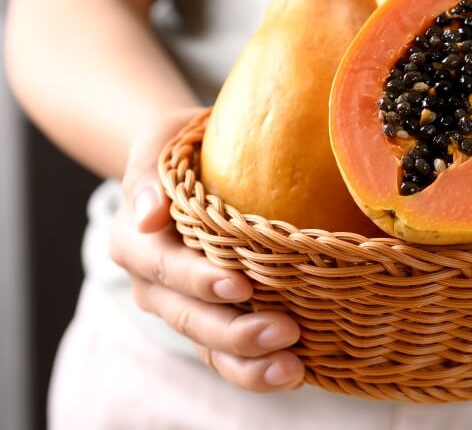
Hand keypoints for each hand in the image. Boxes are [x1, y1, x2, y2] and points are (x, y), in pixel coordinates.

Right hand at [109, 108, 304, 391]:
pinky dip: (256, 368)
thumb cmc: (181, 147)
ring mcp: (183, 308)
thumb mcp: (161, 140)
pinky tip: (295, 372)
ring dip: (249, 364)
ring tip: (291, 369)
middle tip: (285, 332)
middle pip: (189, 318)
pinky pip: (228, 355)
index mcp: (135, 242)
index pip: (165, 268)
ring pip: (208, 347)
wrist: (190, 166)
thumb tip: (148, 214)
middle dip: (235, 332)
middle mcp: (153, 284)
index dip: (199, 281)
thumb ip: (149, 173)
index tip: (240, 286)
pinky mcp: (212, 321)